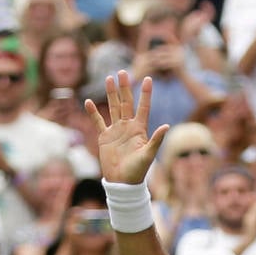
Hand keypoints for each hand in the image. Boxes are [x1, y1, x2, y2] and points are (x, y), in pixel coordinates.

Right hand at [87, 72, 168, 186]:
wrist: (122, 182)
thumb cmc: (137, 171)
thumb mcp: (148, 155)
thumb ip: (156, 140)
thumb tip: (167, 126)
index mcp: (139, 129)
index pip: (143, 107)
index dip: (146, 94)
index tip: (149, 79)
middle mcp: (128, 127)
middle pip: (126, 102)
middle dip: (125, 88)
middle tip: (123, 72)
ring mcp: (116, 131)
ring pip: (113, 108)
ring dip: (111, 93)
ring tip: (109, 78)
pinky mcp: (105, 137)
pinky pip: (98, 121)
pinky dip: (93, 112)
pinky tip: (88, 101)